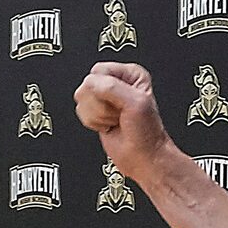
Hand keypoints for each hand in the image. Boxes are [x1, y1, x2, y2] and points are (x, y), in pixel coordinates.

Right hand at [75, 60, 169, 178]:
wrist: (142, 156)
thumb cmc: (146, 132)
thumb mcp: (135, 102)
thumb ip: (112, 88)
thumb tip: (89, 85)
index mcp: (129, 73)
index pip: (98, 71)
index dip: (103, 89)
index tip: (118, 102)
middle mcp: (115, 83)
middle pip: (87, 85)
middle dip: (100, 105)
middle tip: (117, 113)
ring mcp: (104, 99)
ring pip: (82, 99)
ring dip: (97, 116)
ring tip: (114, 120)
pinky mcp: (96, 112)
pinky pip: (81, 111)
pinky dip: (93, 122)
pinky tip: (108, 125)